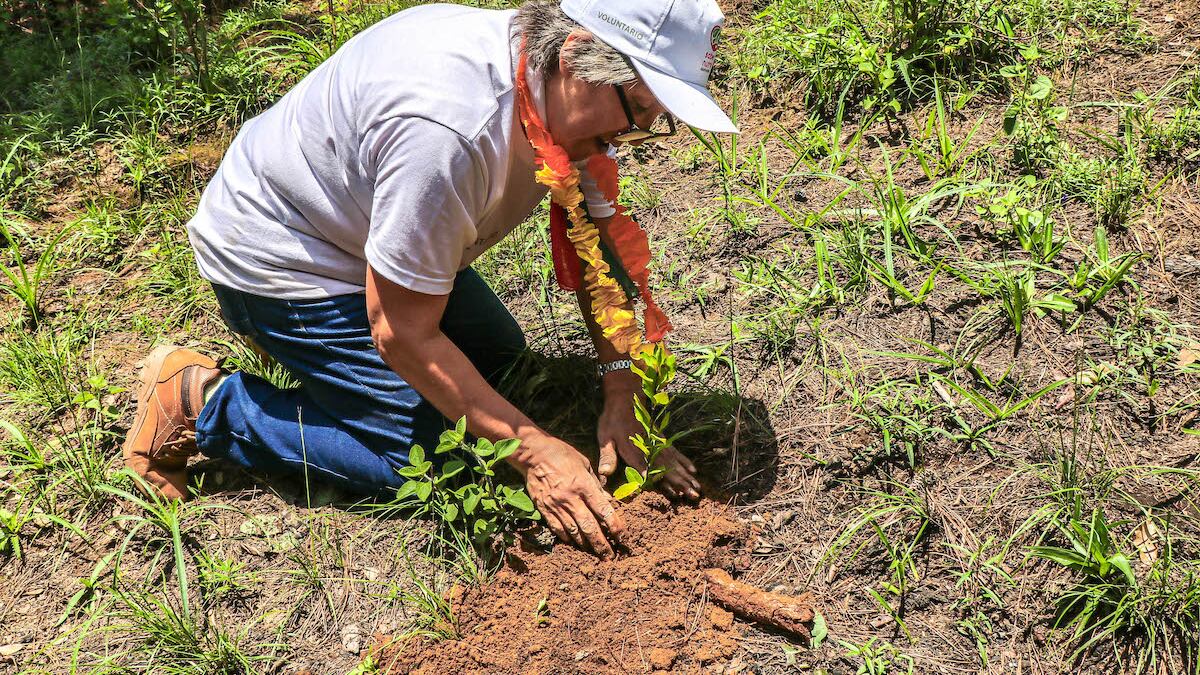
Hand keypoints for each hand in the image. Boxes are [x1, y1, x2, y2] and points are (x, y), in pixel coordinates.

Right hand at [510, 434, 624, 558]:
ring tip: (594, 552)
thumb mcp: (584, 464)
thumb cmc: (562, 454)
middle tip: (609, 556)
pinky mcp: (543, 509)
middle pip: (589, 527)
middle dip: (601, 544)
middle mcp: (570, 498)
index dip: (615, 526)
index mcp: (583, 485)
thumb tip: (608, 501)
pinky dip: (567, 537)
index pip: (603, 510)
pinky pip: (557, 528)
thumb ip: (596, 484)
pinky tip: (574, 542)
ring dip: (585, 544)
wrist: (533, 454)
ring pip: (573, 531)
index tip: (622, 538)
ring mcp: (555, 505)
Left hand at [596, 377, 700, 500]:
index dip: (661, 483)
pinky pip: (676, 453)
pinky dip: (685, 462)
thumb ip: (607, 457)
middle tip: (695, 496)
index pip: (649, 471)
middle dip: (682, 484)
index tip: (675, 494)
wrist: (625, 399)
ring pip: (675, 463)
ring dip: (687, 476)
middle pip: (668, 470)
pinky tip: (693, 470)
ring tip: (698, 489)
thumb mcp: (605, 438)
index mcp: (634, 453)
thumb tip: (604, 474)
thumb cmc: (612, 421)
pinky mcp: (662, 440)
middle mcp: (650, 450)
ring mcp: (658, 445)